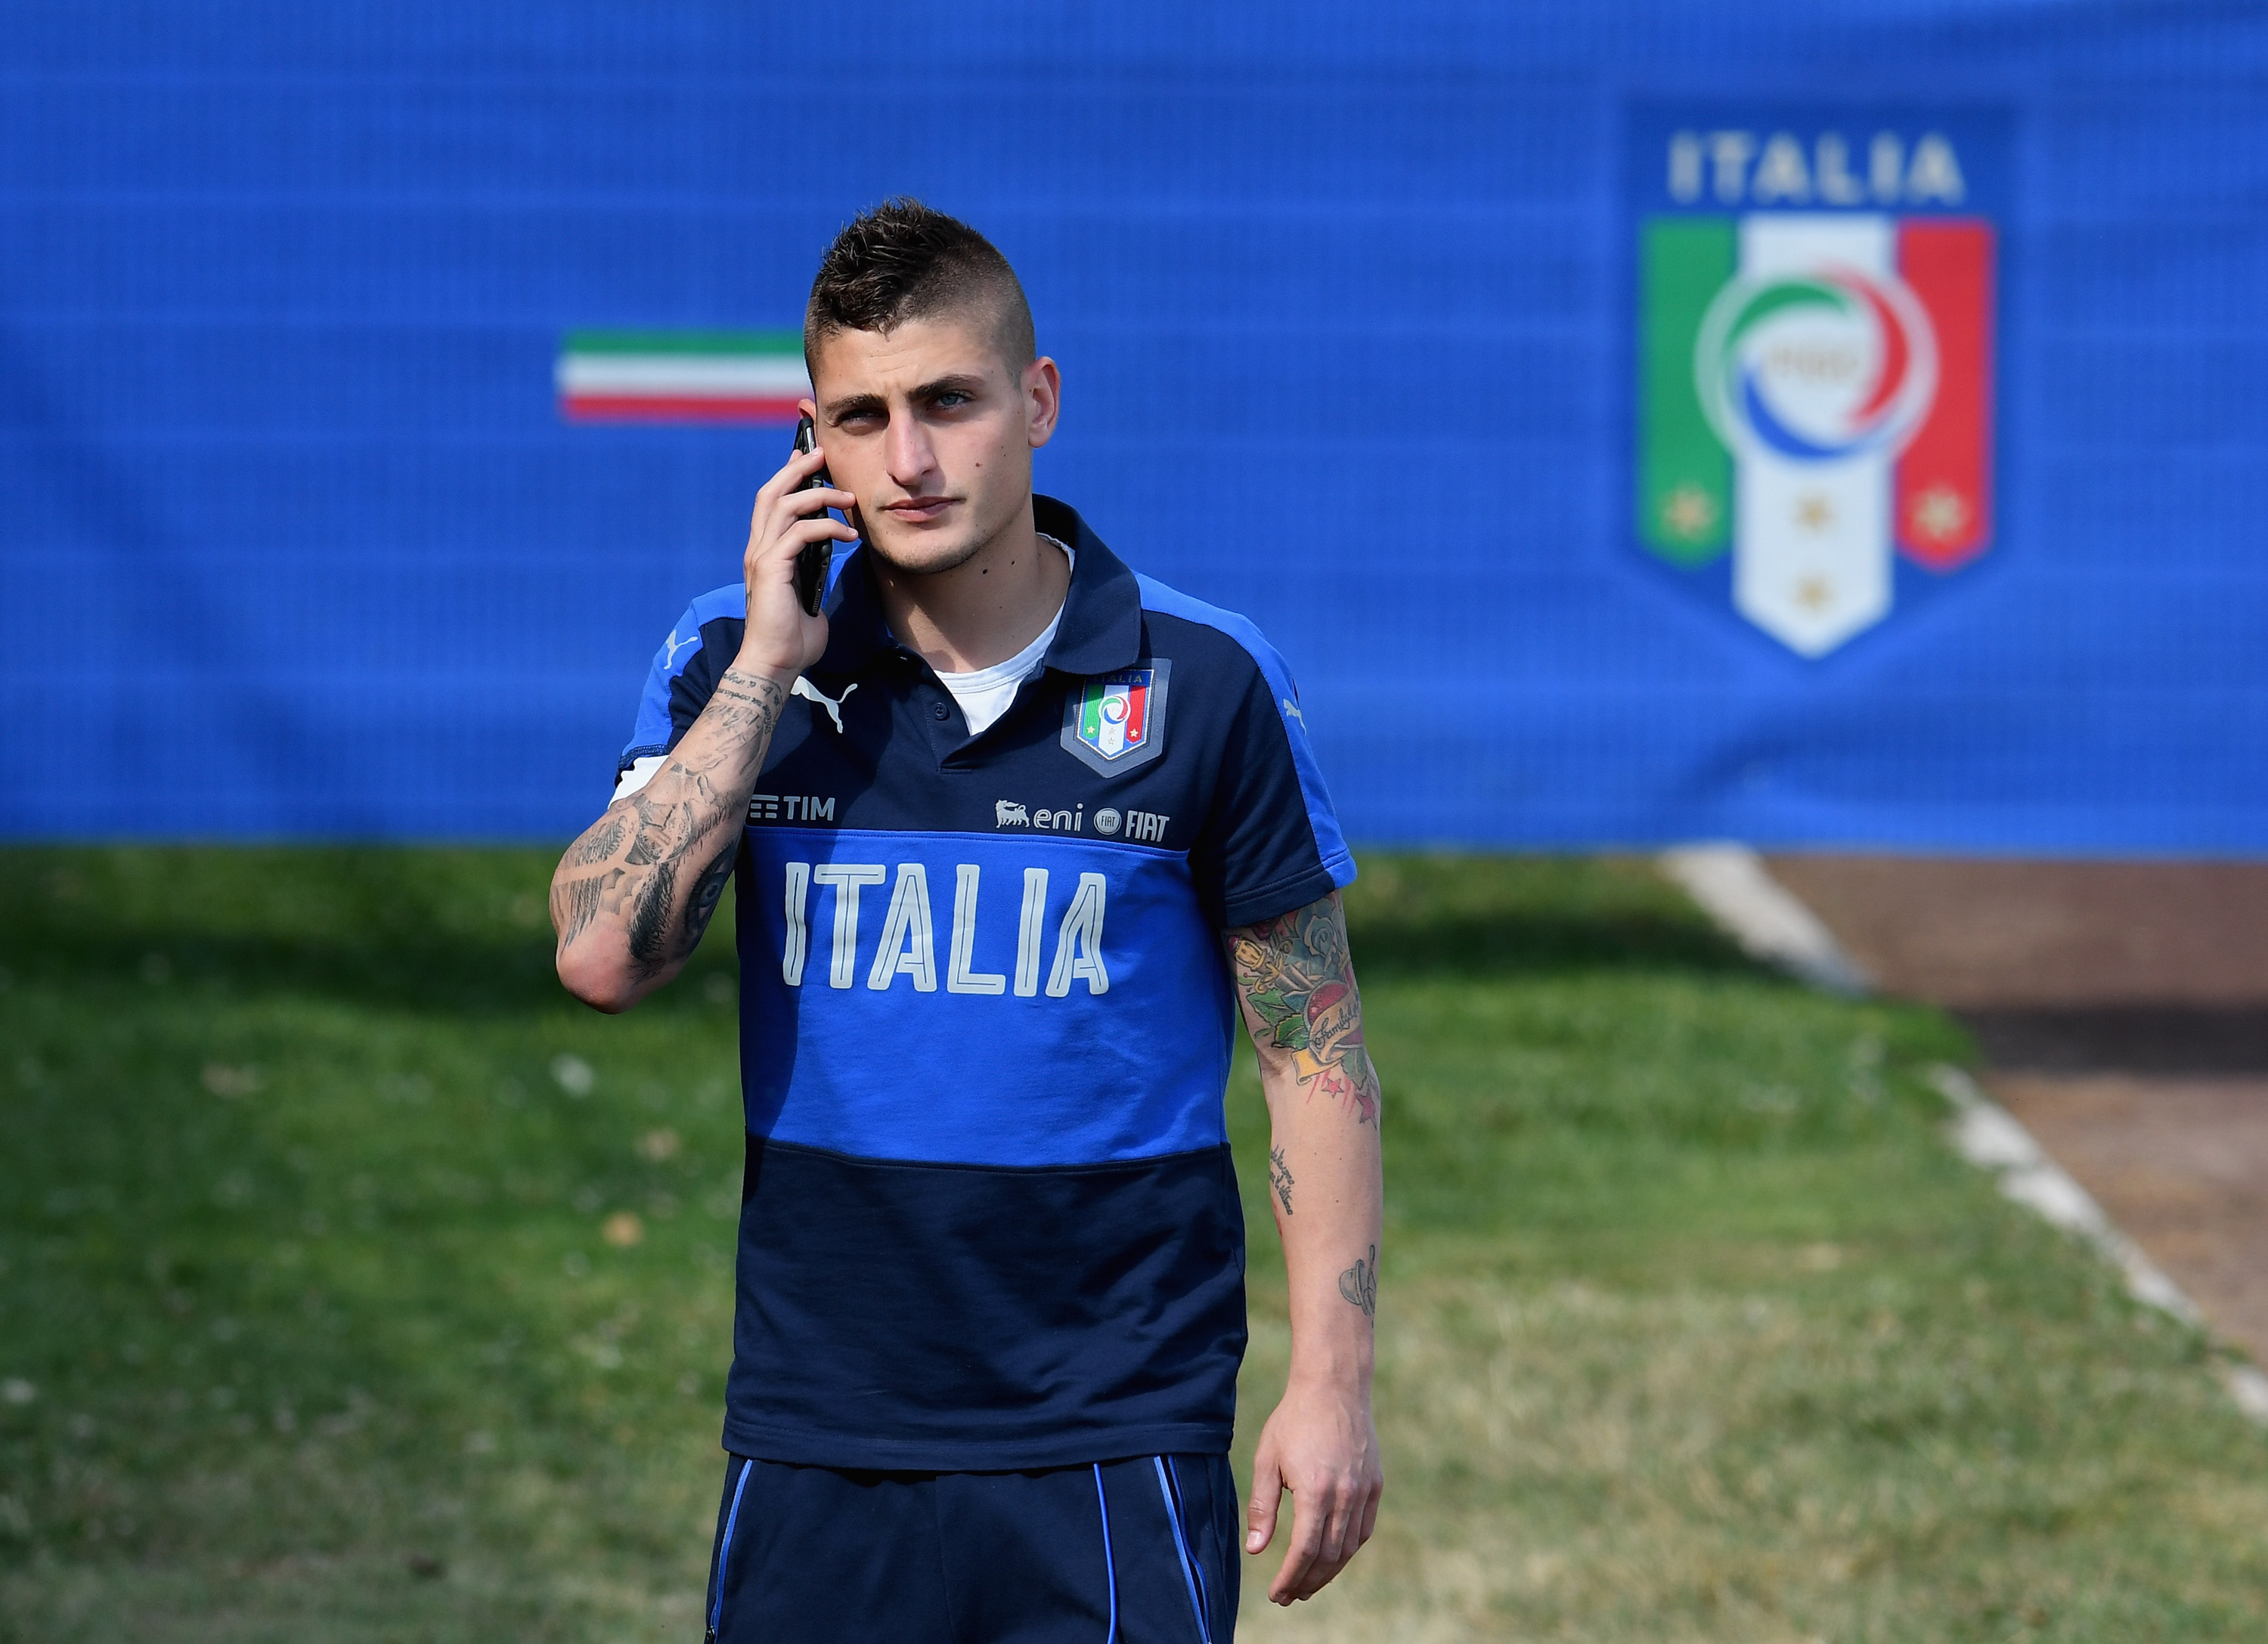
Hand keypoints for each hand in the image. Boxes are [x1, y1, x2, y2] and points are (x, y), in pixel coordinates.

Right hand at [736, 399, 858, 676]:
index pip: (771, 502)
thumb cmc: (794, 636)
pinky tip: (850, 535)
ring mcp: (762, 557)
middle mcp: (758, 548)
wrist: (775, 664)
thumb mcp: (808, 593)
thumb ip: (814, 571)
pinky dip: (828, 528)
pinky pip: (800, 533)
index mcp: (765, 552)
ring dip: (821, 496)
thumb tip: (831, 558)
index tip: (808, 456)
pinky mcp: (772, 568)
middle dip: (798, 468)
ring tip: (850, 498)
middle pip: (771, 492)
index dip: (787, 475)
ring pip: (785, 506)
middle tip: (823, 453)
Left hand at [1244, 1374, 1383, 1603]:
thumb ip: (1262, 1506)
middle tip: (1289, 1596)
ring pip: (1348, 1547)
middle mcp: (1345, 1495)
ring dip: (1328, 1572)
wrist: (1333, 1386)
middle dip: (1307, 1582)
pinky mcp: (1375, 1484)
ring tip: (1307, 1584)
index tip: (1276, 1594)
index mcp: (1315, 1490)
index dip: (1290, 1578)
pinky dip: (1347, 1549)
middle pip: (1328, 1556)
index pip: (1304, 1551)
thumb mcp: (1267, 1459)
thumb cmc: (1293, 1419)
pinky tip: (1331, 1557)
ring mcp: (1364, 1490)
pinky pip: (1363, 1530)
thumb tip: (1256, 1551)